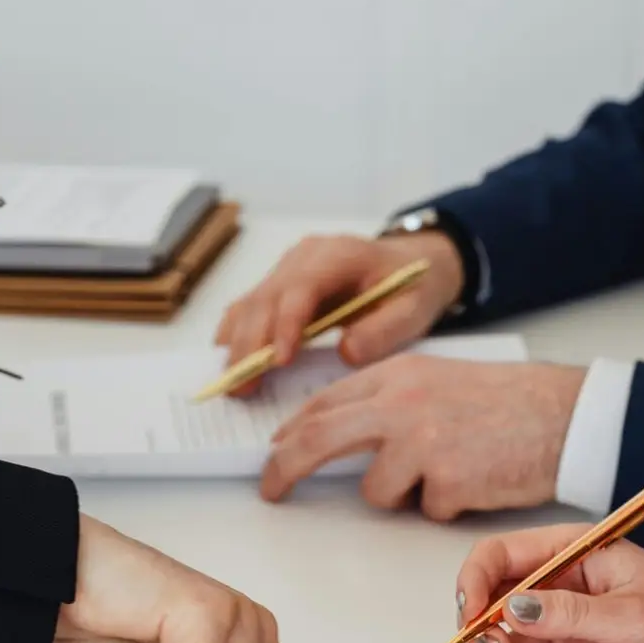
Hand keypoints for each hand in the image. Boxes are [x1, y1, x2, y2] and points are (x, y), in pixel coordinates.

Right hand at [215, 232, 464, 392]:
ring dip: (238, 345)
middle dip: (251, 344)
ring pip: (250, 304)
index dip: (285, 324)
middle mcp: (304, 257)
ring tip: (234, 384)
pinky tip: (230, 362)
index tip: (279, 361)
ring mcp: (288, 269)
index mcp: (339, 255)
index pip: (300, 287)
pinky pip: (249, 308)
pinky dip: (237, 335)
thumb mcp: (413, 309)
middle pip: (265, 298)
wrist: (411, 264)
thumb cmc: (412, 287)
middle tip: (244, 387)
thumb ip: (384, 330)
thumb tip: (346, 354)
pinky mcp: (280, 286)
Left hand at [260, 356, 584, 517]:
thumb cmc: (507, 402)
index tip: (275, 451)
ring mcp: (422, 443)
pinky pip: (424, 510)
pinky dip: (446, 506)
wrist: (564, 416)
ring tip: (449, 472)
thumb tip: (337, 433)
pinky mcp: (447, 482)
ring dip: (403, 495)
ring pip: (376, 491)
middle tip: (271, 489)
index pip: (323, 403)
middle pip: (318, 439)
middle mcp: (401, 405)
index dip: (291, 432)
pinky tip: (476, 480)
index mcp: (397, 375)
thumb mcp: (437, 382)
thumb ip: (387, 401)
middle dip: (285, 467)